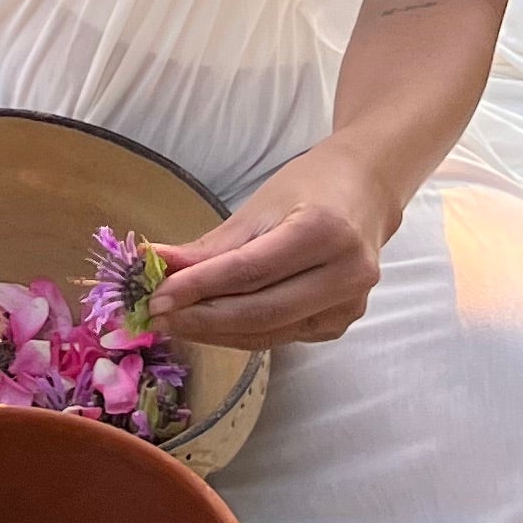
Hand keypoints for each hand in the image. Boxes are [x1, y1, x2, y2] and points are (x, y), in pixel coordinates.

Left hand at [147, 139, 398, 350]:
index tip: (156, 295)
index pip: (251, 271)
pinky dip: (242, 333)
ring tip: (175, 323)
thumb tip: (157, 263)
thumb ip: (212, 245)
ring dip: (216, 331)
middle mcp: (345, 274)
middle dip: (203, 317)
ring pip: (270, 331)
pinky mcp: (341, 324)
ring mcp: (349, 305)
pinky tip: (210, 324)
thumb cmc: (310, 187)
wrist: (366, 191)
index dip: (200, 286)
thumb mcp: (260, 207)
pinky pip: (282, 335)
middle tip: (157, 316)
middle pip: (261, 310)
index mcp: (325, 231)